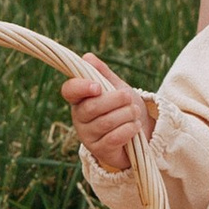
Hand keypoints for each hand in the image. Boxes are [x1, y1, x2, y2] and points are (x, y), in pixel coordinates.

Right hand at [60, 57, 148, 172]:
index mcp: (80, 98)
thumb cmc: (123, 107)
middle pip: (92, 107)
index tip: (98, 87)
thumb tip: (87, 57)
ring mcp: (87, 136)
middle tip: (128, 98)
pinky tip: (135, 126)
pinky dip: (129, 129)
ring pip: (105, 122)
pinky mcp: (99, 151)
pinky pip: (114, 138)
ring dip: (126, 115)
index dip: (81, 87)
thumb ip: (102, 73)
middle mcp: (79, 117)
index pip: (69, 90)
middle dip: (115, 100)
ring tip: (134, 112)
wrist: (140, 133)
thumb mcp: (116, 86)